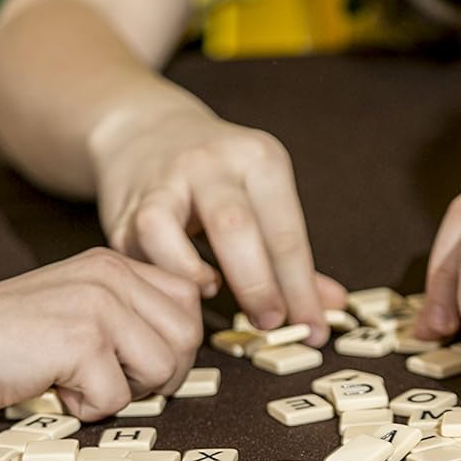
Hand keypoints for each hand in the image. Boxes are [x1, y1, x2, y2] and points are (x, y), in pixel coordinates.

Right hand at [0, 248, 202, 419]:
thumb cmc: (7, 336)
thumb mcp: (78, 306)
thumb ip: (127, 315)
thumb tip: (184, 351)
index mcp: (115, 264)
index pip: (189, 300)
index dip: (175, 343)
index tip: (138, 362)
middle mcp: (112, 275)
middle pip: (187, 338)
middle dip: (159, 374)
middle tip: (110, 379)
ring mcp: (99, 305)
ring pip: (163, 369)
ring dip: (124, 391)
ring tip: (79, 379)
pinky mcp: (82, 341)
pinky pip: (117, 398)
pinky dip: (87, 408)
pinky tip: (54, 387)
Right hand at [91, 100, 345, 343]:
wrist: (146, 129)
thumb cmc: (219, 179)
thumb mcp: (264, 200)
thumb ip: (293, 257)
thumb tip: (332, 308)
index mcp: (260, 160)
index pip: (287, 234)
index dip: (302, 291)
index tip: (314, 331)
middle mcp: (213, 162)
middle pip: (236, 228)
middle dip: (257, 285)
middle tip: (270, 324)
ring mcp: (166, 179)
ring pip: (168, 227)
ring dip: (192, 272)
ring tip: (212, 293)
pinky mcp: (128, 202)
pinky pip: (138, 241)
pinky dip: (161, 269)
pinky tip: (181, 285)